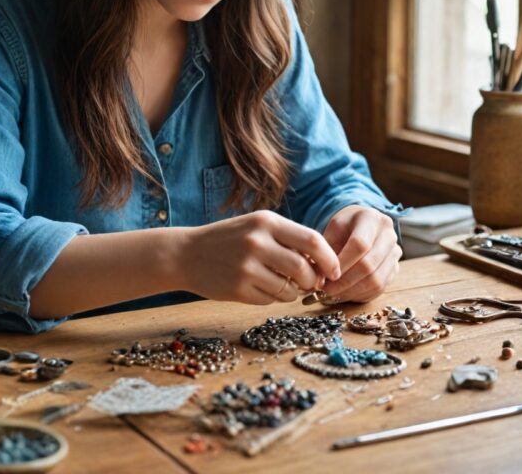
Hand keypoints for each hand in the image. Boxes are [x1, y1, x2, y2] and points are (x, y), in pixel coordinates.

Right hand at [181, 210, 340, 304]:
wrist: (186, 254)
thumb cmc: (229, 239)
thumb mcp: (258, 227)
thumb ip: (289, 240)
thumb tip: (324, 264)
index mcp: (266, 221)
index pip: (312, 240)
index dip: (329, 258)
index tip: (335, 270)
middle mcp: (257, 242)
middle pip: (304, 268)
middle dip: (313, 280)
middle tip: (311, 283)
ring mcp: (247, 267)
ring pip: (290, 289)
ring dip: (294, 292)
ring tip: (283, 284)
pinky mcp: (239, 289)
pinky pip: (271, 300)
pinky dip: (274, 298)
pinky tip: (261, 288)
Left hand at [320, 205, 400, 301]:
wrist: (360, 225)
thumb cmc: (344, 227)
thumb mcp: (332, 229)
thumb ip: (328, 249)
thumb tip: (321, 276)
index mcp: (371, 218)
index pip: (360, 244)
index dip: (342, 263)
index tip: (326, 274)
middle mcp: (389, 234)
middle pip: (369, 265)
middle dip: (345, 281)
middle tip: (327, 289)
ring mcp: (395, 252)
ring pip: (376, 280)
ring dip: (352, 291)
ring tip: (335, 293)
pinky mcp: (395, 268)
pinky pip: (380, 288)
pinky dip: (361, 295)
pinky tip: (346, 293)